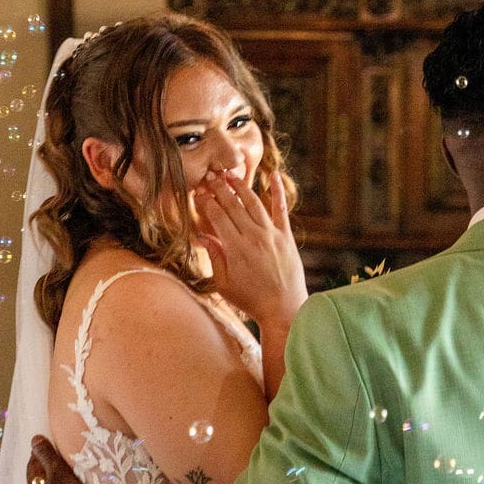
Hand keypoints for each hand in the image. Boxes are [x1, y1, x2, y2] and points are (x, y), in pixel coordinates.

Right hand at [193, 169, 307, 329]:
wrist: (283, 309)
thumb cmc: (250, 300)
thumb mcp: (223, 284)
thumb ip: (214, 257)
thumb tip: (202, 236)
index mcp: (235, 248)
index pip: (217, 216)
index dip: (206, 202)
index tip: (198, 192)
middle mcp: (253, 237)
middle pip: (233, 205)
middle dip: (219, 188)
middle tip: (210, 176)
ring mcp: (271, 234)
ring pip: (253, 202)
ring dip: (240, 186)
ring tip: (229, 175)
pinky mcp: (285, 236)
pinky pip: (281, 209)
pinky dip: (277, 190)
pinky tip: (273, 175)